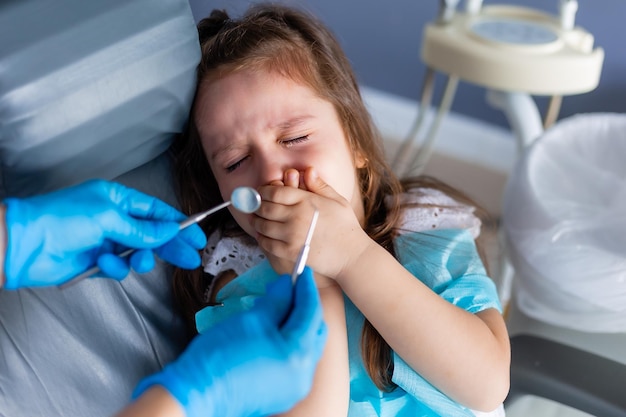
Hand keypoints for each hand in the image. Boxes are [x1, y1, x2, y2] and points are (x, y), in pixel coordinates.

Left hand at [3, 180, 205, 288]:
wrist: (24, 246)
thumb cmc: (61, 219)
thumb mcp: (109, 217)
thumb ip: (142, 229)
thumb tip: (170, 231)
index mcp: (117, 199)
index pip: (155, 211)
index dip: (178, 223)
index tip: (196, 236)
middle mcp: (113, 219)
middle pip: (152, 233)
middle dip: (170, 246)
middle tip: (189, 259)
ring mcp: (105, 241)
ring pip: (138, 253)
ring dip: (140, 258)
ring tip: (137, 261)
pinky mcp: (96, 262)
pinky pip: (118, 268)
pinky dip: (115, 268)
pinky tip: (104, 264)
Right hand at [132, 267, 327, 416]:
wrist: (198, 392)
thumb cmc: (220, 355)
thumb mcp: (251, 320)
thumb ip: (277, 301)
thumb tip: (288, 286)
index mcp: (298, 353)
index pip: (311, 311)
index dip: (306, 288)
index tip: (302, 271)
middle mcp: (303, 373)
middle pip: (314, 330)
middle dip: (304, 306)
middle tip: (289, 288)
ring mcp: (294, 386)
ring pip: (306, 346)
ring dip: (296, 325)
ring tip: (277, 308)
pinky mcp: (282, 393)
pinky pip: (295, 362)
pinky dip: (289, 343)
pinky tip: (273, 331)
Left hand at [255, 167, 368, 280]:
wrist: (351, 255)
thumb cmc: (345, 226)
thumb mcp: (337, 200)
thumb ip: (320, 185)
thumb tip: (308, 170)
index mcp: (306, 201)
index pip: (275, 192)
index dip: (264, 191)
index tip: (262, 192)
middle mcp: (296, 216)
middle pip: (266, 208)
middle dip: (258, 206)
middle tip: (256, 206)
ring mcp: (291, 235)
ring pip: (263, 226)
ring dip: (257, 222)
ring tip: (257, 220)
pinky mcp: (290, 252)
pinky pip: (267, 244)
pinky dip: (261, 239)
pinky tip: (263, 236)